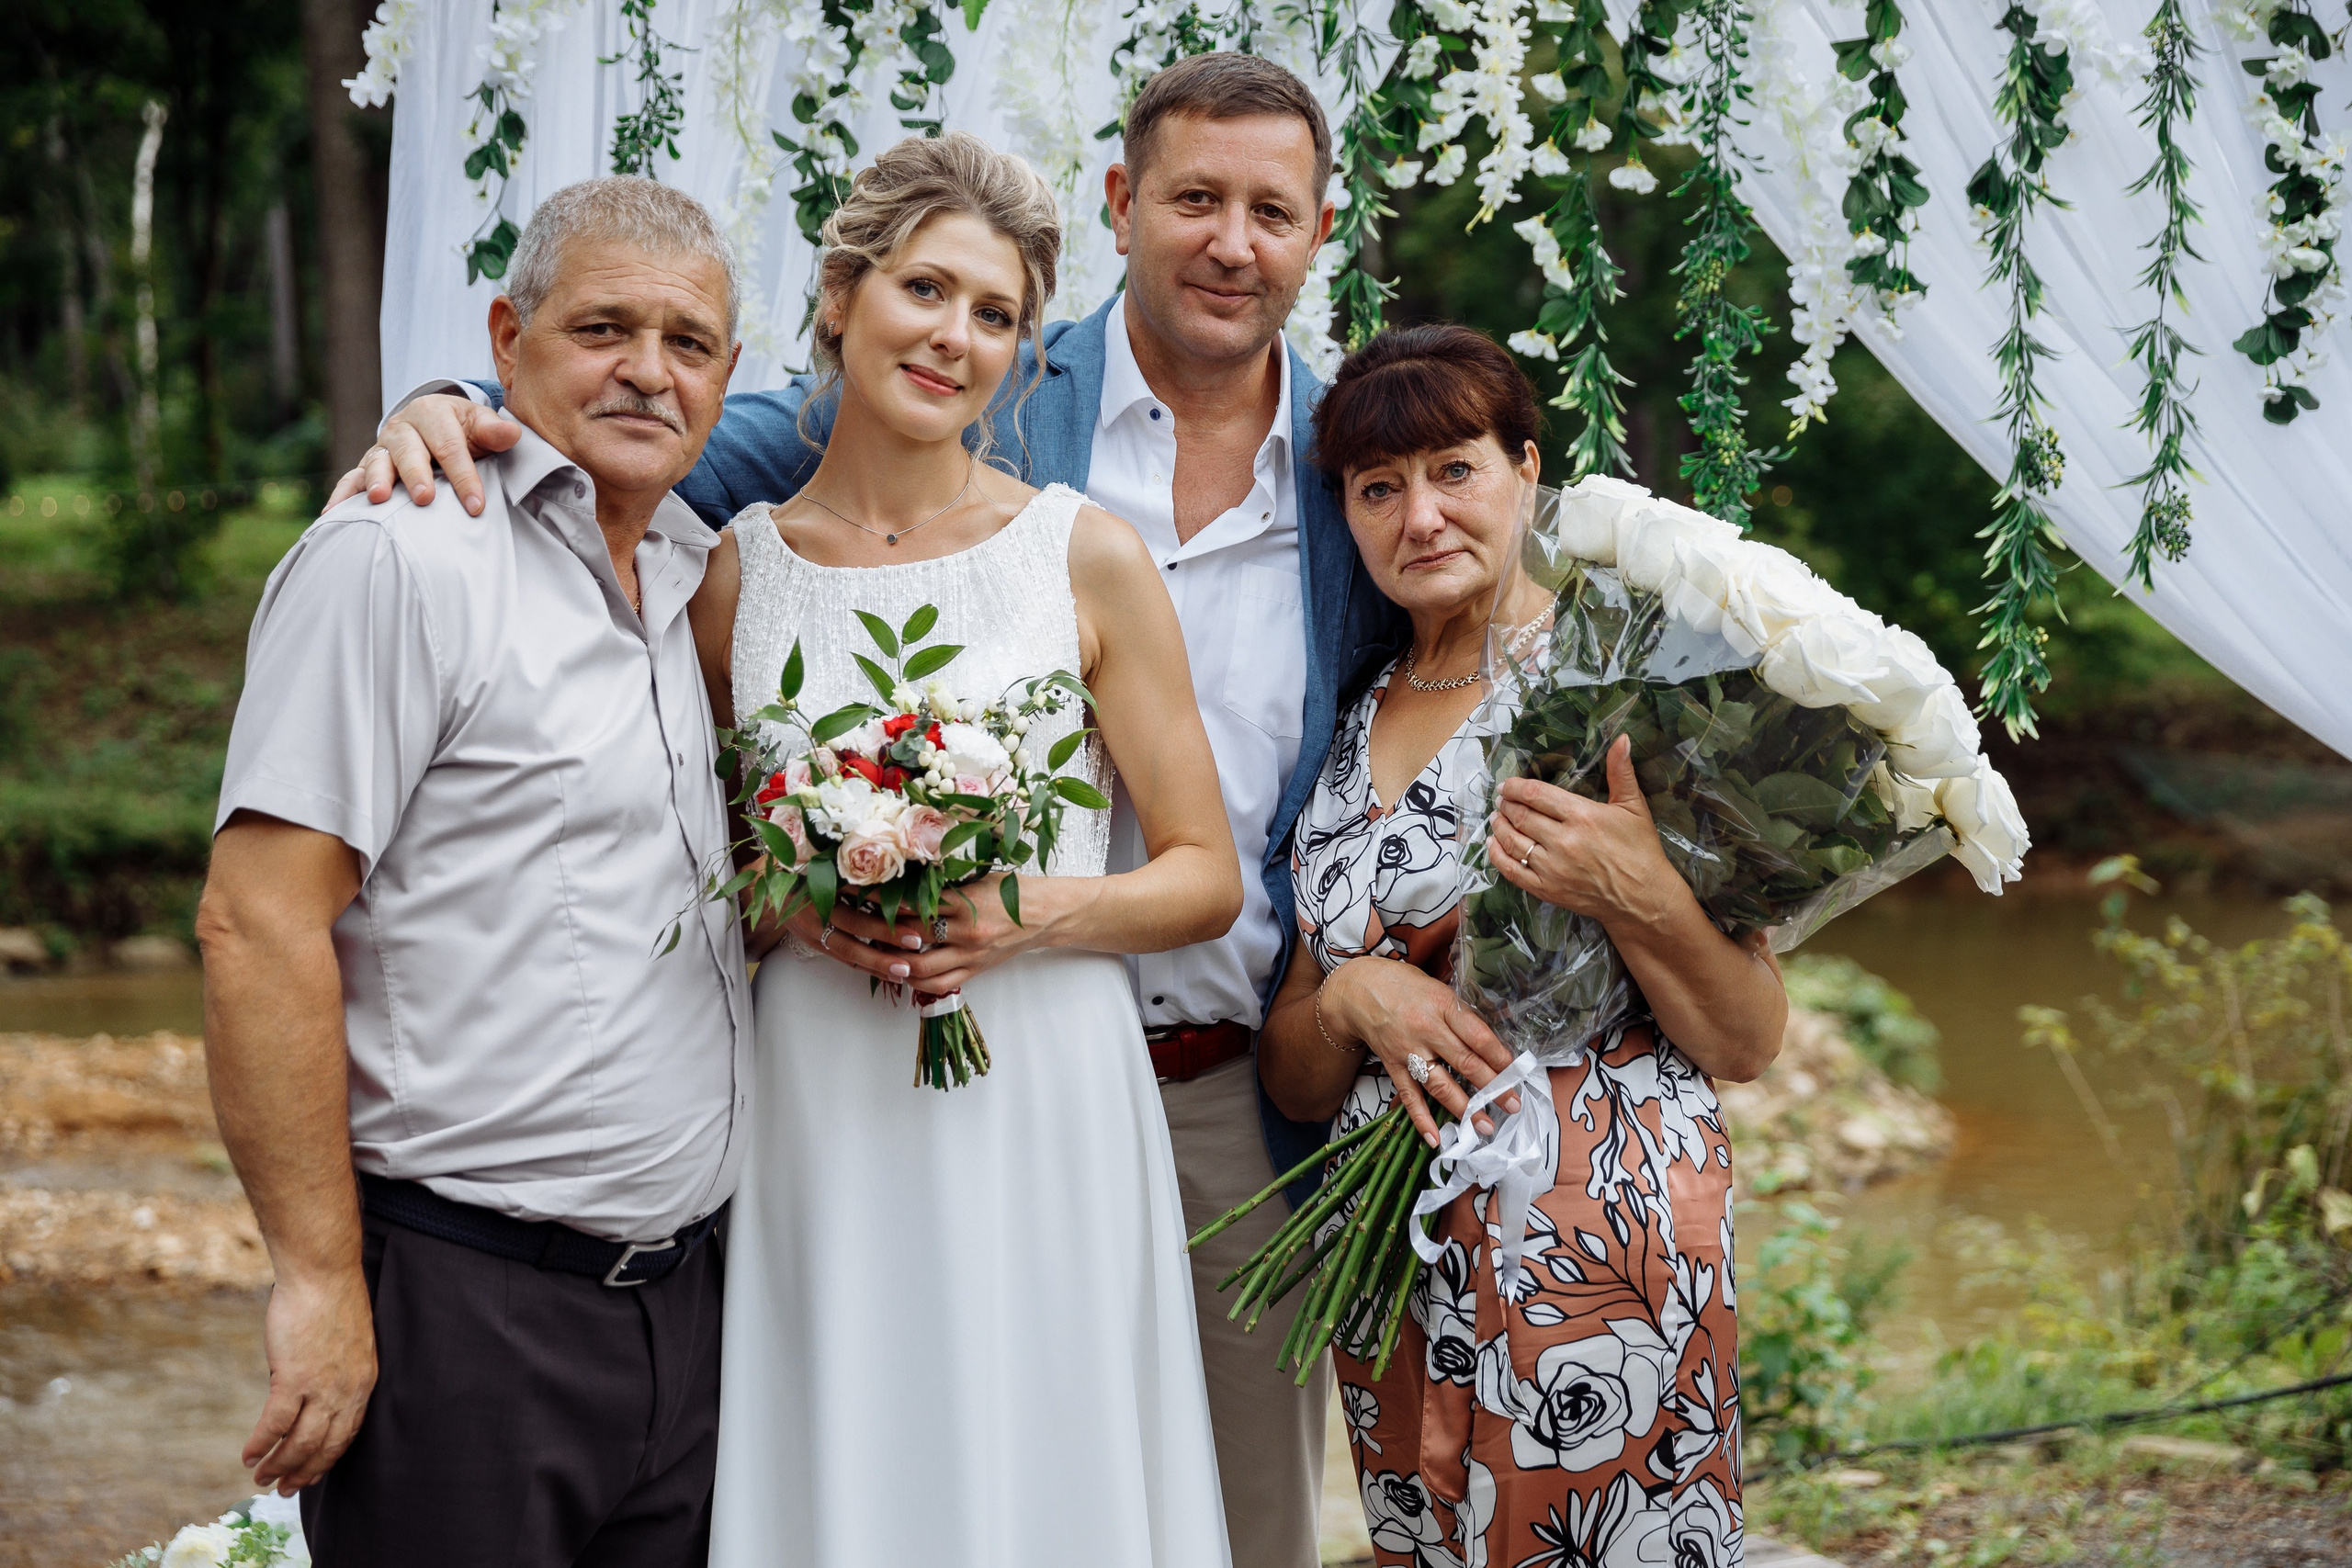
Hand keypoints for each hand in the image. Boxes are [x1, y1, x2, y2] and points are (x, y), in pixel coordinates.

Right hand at [245, 1268, 376, 1494]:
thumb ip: (334, 1374)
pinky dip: (260, 1444)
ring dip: (279, 1465)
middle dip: (303, 1471)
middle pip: (325, 1445)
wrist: (323, 1273)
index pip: (347, 1434)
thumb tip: (308, 1395)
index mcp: (364, 1382)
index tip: (311, 1475)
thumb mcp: (346, 1345)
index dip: (327, 1459)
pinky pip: (275, 1424)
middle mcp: (347, 1390)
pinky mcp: (294, 1378)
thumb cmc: (331, 1301)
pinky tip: (248, 1455)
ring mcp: (322, 1386)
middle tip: (284, 1489)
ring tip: (261, 1478)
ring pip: (300, 1442)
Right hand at [324, 395, 521, 515]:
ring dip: (377, 481)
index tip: (476, 505)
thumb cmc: (462, 429)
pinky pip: (351, 478)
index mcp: (431, 413)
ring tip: (381, 499)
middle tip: (423, 498)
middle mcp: (402, 429)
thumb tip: (511, 433)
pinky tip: (333, 514)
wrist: (433, 422)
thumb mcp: (479, 423)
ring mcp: (382, 448)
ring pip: (377, 463)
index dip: (463, 476)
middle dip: (416, 475)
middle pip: (408, 451)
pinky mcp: (368, 465)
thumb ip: (493, 431)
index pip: (449, 446)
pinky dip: (342, 495)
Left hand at [784, 873, 1058, 993]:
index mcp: (966, 900)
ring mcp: (970, 956)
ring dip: (889, 962)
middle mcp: (966, 931)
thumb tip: (901, 870)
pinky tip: (894, 973)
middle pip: (909, 937)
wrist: (1047, 914)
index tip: (853, 889)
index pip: (912, 901)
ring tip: (863, 952)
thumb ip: (943, 877)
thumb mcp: (978, 874)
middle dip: (875, 932)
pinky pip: (938, 984)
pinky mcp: (974, 971)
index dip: (880, 897)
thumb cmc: (1012, 888)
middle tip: (847, 923)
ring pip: (919, 967)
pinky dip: (913, 981)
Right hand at [1323, 957, 1521, 1147]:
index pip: (1477, 1035)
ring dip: (1464, 1107)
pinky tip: (1434, 1138)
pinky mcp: (1393, 1066)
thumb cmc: (1405, 986)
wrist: (1358, 989)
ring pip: (1440, 1084)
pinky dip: (1421, 1119)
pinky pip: (1408, 1096)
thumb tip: (1494, 1042)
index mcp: (1442, 1005)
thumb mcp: (1439, 989)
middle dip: (1492, 1086)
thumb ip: (1463, 1015)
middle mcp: (1426, 1030)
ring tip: (1484, 1125)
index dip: (1499, 1056)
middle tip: (1513, 1105)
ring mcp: (1408, 1050)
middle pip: (1464, 1062)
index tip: (1517, 1073)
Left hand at [1489, 734, 1682, 931]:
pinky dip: (1498, 856)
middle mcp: (1563, 841)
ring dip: (1499, 826)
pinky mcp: (1548, 890)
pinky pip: (1513, 871)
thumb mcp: (1635, 807)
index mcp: (1582, 816)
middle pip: (1520, 816)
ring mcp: (1552, 868)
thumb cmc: (1640, 850)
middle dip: (1505, 804)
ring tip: (1496, 817)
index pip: (1536, 794)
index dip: (1516, 787)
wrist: (1643, 898)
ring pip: (1512, 841)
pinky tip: (1493, 845)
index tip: (1508, 784)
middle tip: (1500, 799)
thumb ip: (1621, 771)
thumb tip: (1621, 738)